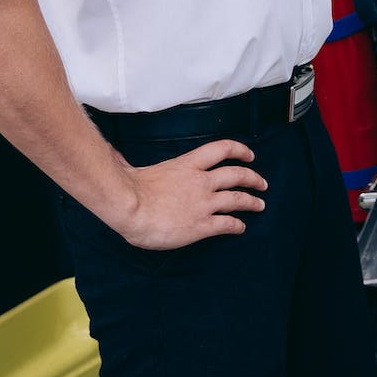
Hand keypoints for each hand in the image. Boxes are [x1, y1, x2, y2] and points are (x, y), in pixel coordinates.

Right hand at [108, 139, 267, 249]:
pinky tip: (240, 228)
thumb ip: (132, 163)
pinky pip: (227, 223)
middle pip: (237, 174)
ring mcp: (204, 203)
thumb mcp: (135, 169)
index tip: (249, 154)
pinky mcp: (202, 224)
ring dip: (252, 202)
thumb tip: (114, 156)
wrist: (130, 207)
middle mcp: (201, 181)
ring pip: (238, 199)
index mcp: (188, 165)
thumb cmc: (128, 190)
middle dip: (253, 178)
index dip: (239, 150)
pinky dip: (237, 225)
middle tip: (262, 183)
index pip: (221, 149)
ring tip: (259, 205)